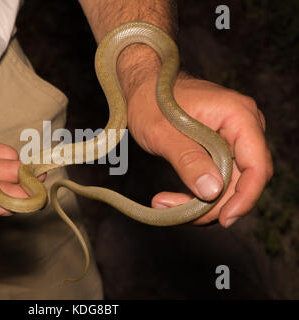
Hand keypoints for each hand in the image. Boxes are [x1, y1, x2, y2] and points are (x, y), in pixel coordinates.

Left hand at [126, 73, 272, 227]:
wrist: (142, 86)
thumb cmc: (150, 100)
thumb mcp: (163, 132)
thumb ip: (188, 159)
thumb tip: (213, 190)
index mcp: (238, 115)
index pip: (257, 165)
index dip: (245, 197)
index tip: (225, 218)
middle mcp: (243, 126)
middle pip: (244, 178)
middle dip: (215, 203)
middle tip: (181, 213)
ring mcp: (233, 136)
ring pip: (229, 182)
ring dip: (202, 201)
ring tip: (166, 203)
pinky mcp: (220, 146)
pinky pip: (218, 176)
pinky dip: (198, 191)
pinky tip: (173, 198)